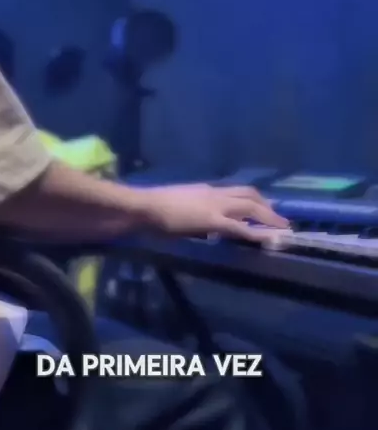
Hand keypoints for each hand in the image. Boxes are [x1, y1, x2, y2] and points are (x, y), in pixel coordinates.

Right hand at [139, 184, 288, 241]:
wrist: (146, 206)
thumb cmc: (156, 207)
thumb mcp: (182, 205)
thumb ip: (196, 210)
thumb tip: (204, 221)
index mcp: (208, 190)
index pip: (238, 191)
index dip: (255, 198)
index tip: (267, 206)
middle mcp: (215, 193)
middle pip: (249, 195)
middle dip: (268, 207)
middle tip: (281, 219)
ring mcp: (215, 206)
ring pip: (250, 207)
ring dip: (269, 217)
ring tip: (283, 228)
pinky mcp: (212, 220)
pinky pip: (240, 227)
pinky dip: (256, 232)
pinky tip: (267, 239)